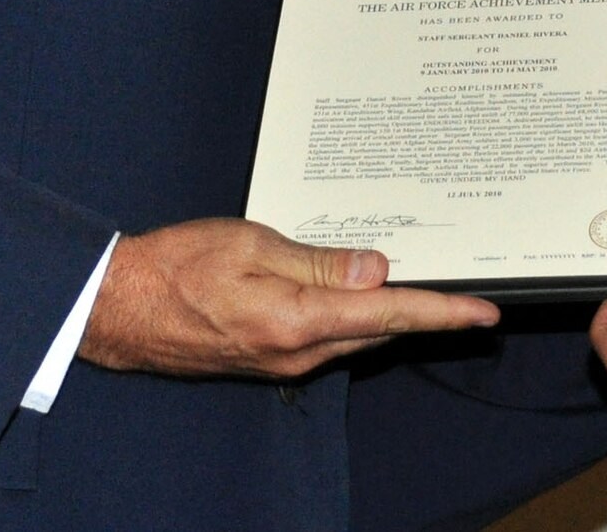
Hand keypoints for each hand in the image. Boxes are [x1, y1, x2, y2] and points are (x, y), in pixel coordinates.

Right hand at [79, 218, 497, 377]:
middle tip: (468, 291)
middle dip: (425, 313)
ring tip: (426, 288)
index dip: (441, 313)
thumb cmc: (178, 266)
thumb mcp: (251, 245)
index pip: (387, 316)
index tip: (483, 312)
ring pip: (356, 337)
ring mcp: (284, 361)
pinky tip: (362, 293)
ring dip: (390, 315)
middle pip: (379, 332)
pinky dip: (355, 318)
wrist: (122, 308)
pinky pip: (329, 338)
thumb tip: (376, 270)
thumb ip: (317, 261)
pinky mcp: (272, 358)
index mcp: (295, 322)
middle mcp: (296, 353)